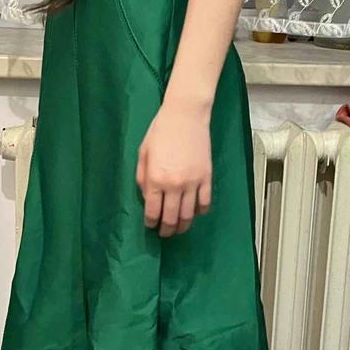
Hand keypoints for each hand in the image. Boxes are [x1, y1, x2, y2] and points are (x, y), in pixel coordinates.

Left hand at [136, 99, 211, 236]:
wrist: (186, 116)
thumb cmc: (160, 131)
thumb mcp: (143, 154)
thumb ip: (143, 178)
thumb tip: (148, 198)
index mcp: (156, 179)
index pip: (153, 211)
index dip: (151, 222)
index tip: (150, 225)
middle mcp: (174, 185)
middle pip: (171, 218)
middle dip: (167, 229)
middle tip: (164, 233)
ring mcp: (193, 183)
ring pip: (189, 214)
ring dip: (183, 225)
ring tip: (179, 228)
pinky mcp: (207, 177)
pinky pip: (205, 202)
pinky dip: (200, 211)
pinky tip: (195, 213)